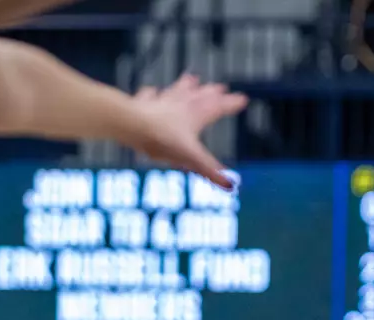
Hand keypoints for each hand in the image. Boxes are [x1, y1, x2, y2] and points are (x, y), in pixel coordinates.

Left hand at [128, 75, 248, 190]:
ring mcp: (162, 102)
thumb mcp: (192, 157)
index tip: (242, 98)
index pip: (219, 106)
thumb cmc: (161, 139)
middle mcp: (181, 104)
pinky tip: (153, 91)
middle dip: (212, 92)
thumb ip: (211, 171)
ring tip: (192, 79)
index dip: (232, 103)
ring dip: (186, 85)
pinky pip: (150, 95)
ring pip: (178, 90)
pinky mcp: (143, 104)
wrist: (131, 124)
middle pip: (201, 95)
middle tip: (220, 87)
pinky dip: (153, 93)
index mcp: (196, 114)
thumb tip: (230, 185)